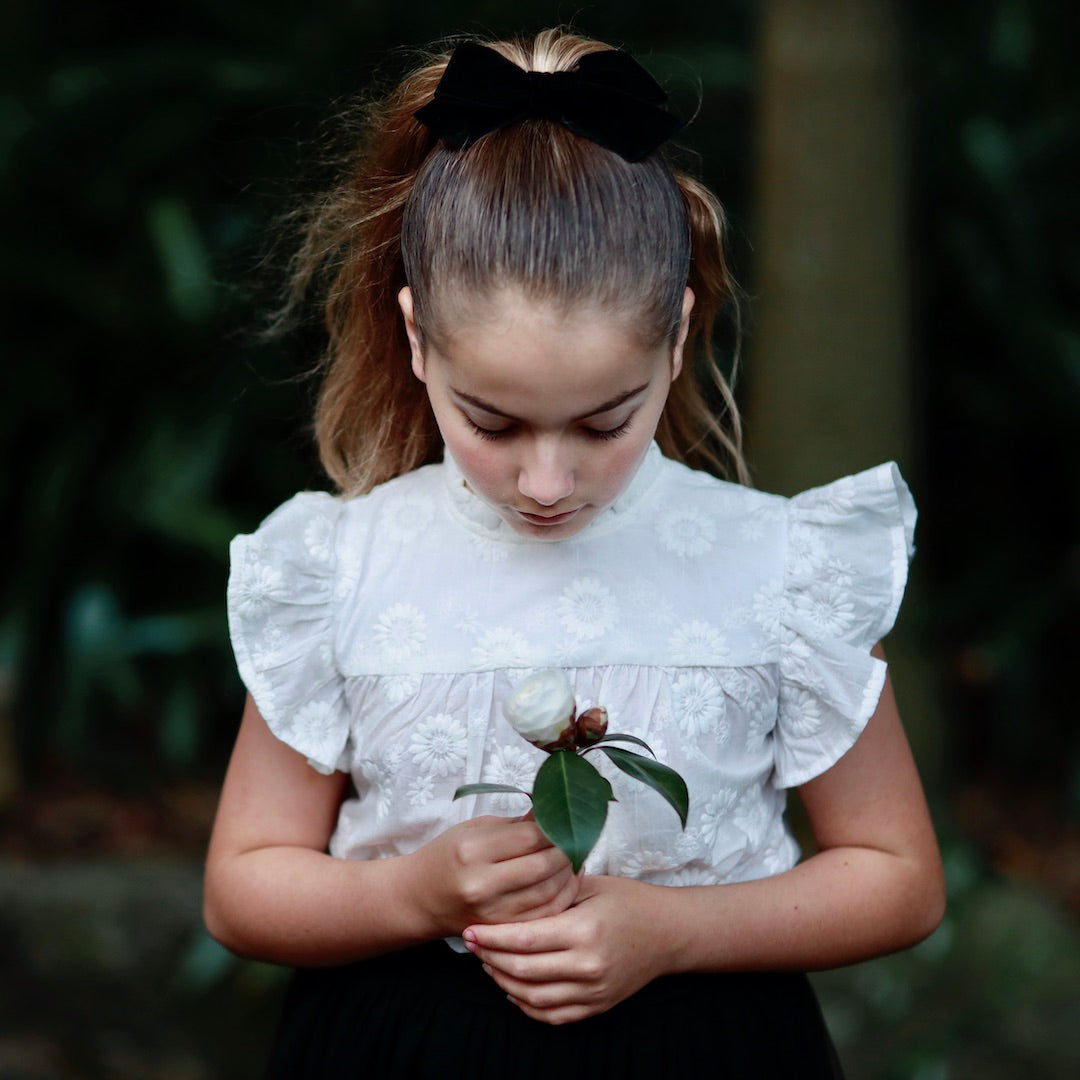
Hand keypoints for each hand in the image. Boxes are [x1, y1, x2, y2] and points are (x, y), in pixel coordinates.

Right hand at [406, 815, 579, 936]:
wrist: (419, 898)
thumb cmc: (448, 855)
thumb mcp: (475, 829)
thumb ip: (516, 824)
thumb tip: (554, 810)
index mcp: (473, 851)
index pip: (530, 837)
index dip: (556, 828)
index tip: (567, 819)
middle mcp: (482, 884)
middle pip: (543, 866)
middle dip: (567, 850)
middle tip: (577, 838)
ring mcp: (492, 912)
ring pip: (549, 892)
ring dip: (569, 873)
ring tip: (574, 857)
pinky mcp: (501, 930)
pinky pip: (544, 915)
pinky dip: (563, 897)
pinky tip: (567, 881)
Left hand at [463, 875, 671, 1024]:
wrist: (669, 932)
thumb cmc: (629, 901)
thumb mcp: (591, 886)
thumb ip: (553, 891)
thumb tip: (511, 888)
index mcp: (584, 929)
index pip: (525, 939)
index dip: (491, 938)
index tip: (469, 930)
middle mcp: (588, 964)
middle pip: (523, 970)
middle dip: (489, 958)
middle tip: (471, 946)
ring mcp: (593, 990)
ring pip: (533, 997)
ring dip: (503, 982)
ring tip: (487, 964)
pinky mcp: (597, 1006)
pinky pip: (552, 1014)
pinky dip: (526, 1005)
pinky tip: (512, 989)